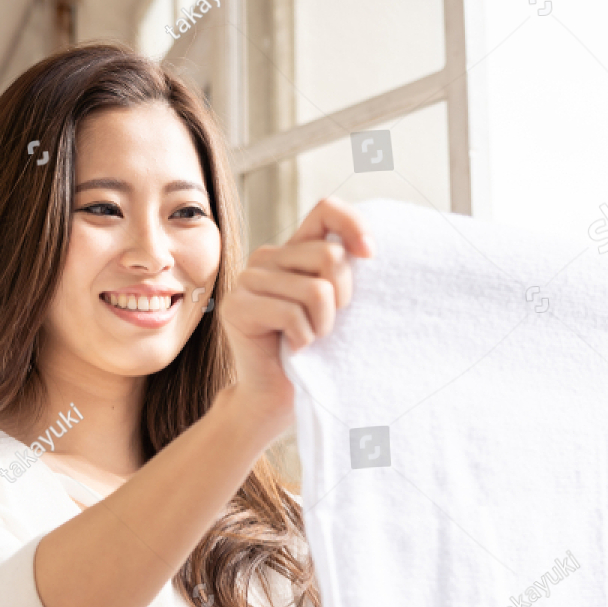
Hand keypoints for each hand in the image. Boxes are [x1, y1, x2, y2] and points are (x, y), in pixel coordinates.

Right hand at [219, 196, 372, 433]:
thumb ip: (343, 271)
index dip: (354, 224)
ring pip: (316, 290)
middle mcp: (267, 257)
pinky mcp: (237, 306)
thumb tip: (368, 250)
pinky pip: (292, 313)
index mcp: (293, 250)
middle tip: (328, 325)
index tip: (370, 256)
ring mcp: (247, 279)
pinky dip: (304, 338)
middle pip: (329, 255)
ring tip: (310, 339)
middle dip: (343, 297)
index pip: (325, 209)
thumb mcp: (336, 304)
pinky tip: (295, 349)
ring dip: (323, 325)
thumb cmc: (314, 352)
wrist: (277, 397)